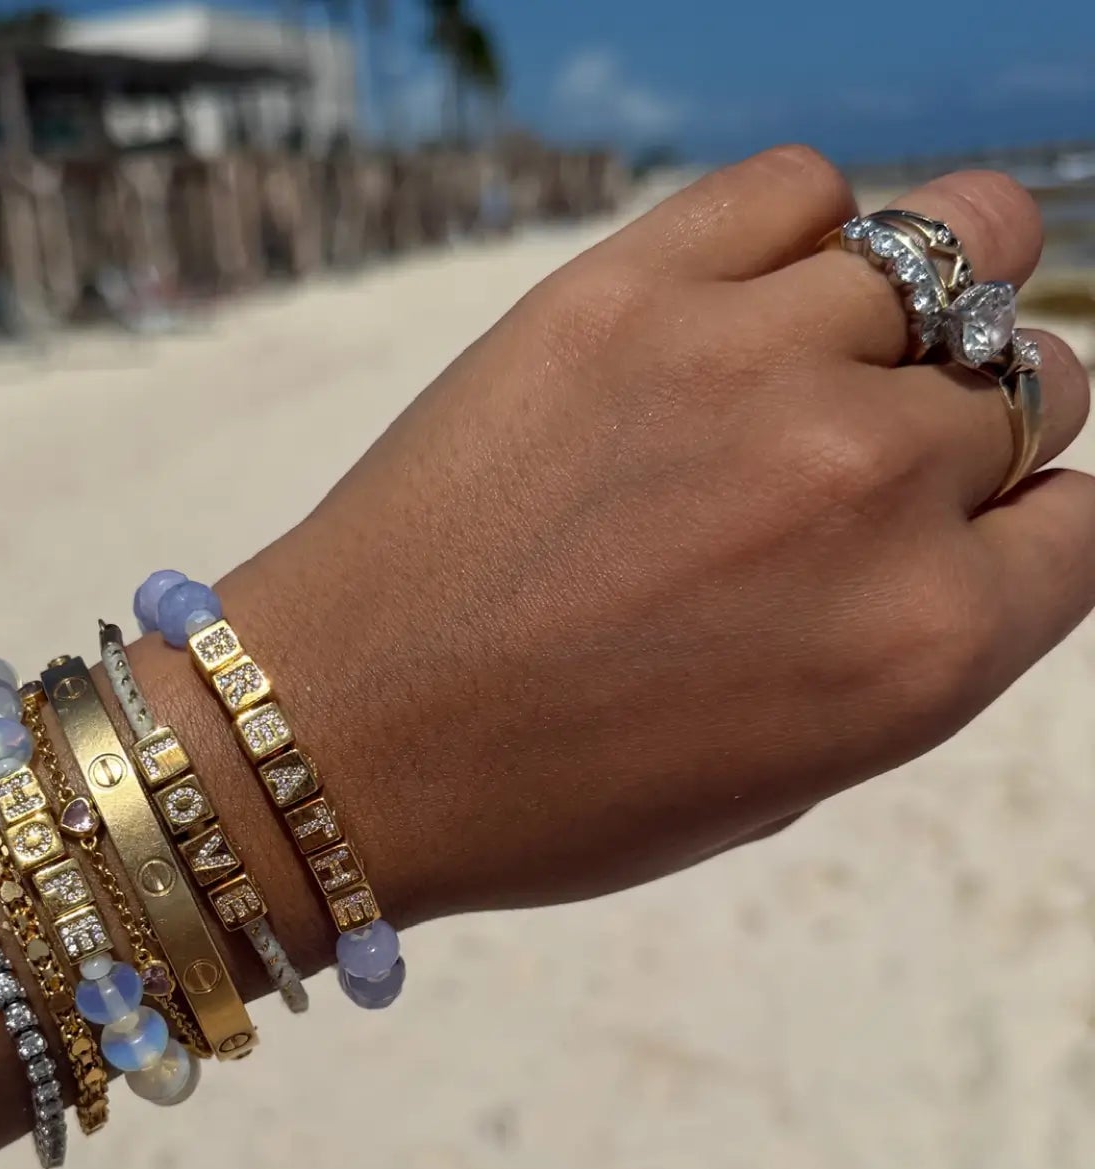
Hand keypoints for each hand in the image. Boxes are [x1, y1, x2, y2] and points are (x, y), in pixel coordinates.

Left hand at [181, 148, 1092, 929]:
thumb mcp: (779, 777)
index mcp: (920, 653)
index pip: (1087, 523)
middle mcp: (867, 494)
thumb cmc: (545, 792)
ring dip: (910, 313)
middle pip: (1030, 388)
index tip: (957, 530)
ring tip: (807, 367)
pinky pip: (802, 188)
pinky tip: (737, 306)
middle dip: (960, 434)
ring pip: (957, 253)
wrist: (338, 736)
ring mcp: (754, 371)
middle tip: (844, 468)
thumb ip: (908, 643)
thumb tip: (978, 521)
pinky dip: (798, 235)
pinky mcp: (631, 290)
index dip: (1023, 526)